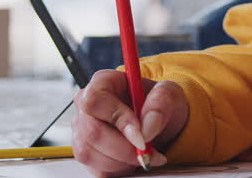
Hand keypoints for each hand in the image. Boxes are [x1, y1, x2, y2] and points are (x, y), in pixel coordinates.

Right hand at [72, 69, 188, 176]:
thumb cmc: (158, 104)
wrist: (157, 123)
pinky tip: (132, 160)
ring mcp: (82, 130)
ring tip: (144, 154)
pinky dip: (118, 170)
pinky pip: (95, 169)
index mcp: (103, 82)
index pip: (95, 100)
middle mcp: (86, 105)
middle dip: (124, 148)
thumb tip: (147, 128)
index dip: (117, 119)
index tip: (141, 135)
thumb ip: (160, 104)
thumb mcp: (169, 95)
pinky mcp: (86, 152)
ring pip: (90, 153)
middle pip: (92, 132)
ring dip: (122, 161)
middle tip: (148, 151)